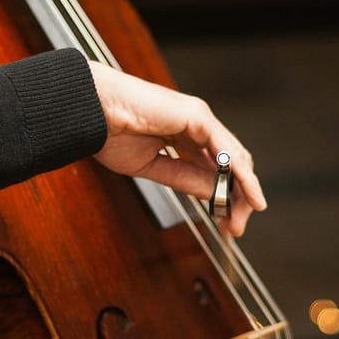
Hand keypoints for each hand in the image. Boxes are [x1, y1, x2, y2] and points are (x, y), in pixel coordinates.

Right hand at [89, 61, 266, 236]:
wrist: (92, 112)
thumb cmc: (110, 132)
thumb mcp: (154, 167)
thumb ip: (185, 178)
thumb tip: (214, 194)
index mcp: (185, 135)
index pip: (217, 167)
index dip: (226, 194)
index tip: (226, 221)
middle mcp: (197, 126)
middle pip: (233, 163)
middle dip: (239, 196)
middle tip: (235, 226)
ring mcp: (200, 119)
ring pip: (235, 157)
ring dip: (244, 189)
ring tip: (242, 215)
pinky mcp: (198, 117)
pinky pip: (226, 149)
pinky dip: (240, 172)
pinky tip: (246, 191)